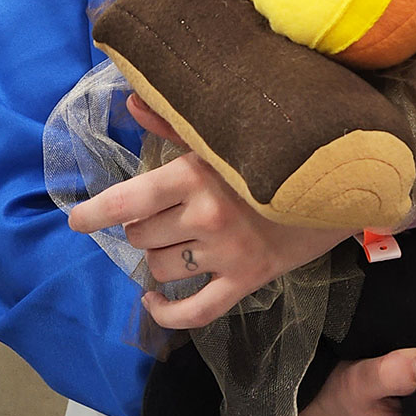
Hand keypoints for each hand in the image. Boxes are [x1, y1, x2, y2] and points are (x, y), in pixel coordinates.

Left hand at [68, 95, 351, 328]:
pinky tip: (153, 302)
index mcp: (196, 174)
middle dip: (139, 226)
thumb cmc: (276, 152)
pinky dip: (166, 312)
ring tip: (168, 242)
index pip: (128, 199)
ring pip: (159, 268)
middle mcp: (206, 216)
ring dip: (154, 258)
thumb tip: (130, 103)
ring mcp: (227, 253)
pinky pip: (194, 311)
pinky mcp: (246, 281)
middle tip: (158, 214)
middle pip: (141, 235)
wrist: (339, 183)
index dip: (94, 213)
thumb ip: (171, 122)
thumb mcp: (223, 134)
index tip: (76, 220)